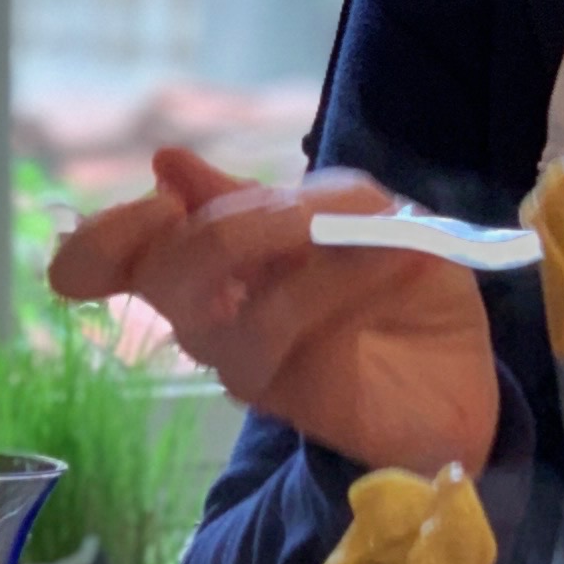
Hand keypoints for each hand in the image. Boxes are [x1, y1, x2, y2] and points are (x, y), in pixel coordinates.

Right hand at [49, 147, 499, 476]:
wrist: (462, 370)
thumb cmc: (397, 283)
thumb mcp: (347, 211)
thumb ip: (262, 197)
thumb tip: (164, 162)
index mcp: (212, 255)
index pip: (114, 256)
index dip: (101, 239)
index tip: (159, 201)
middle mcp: (211, 311)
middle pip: (160, 274)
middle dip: (224, 229)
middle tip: (296, 210)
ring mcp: (242, 359)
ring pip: (211, 318)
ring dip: (288, 263)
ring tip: (365, 232)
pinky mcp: (282, 400)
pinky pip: (274, 343)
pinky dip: (331, 289)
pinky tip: (395, 257)